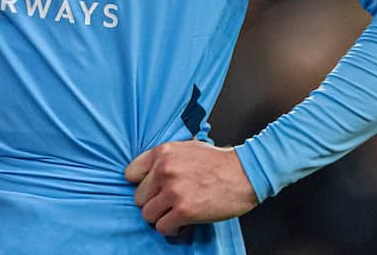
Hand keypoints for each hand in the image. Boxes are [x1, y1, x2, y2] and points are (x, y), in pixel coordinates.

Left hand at [124, 140, 257, 234]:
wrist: (245, 173)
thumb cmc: (218, 162)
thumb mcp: (186, 148)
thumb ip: (166, 159)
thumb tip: (149, 173)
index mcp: (163, 153)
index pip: (131, 173)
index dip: (141, 184)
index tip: (152, 190)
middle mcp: (164, 170)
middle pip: (139, 197)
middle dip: (153, 203)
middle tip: (168, 204)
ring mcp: (173, 191)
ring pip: (148, 215)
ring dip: (161, 217)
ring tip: (175, 214)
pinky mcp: (185, 210)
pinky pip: (163, 227)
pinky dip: (172, 228)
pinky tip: (183, 223)